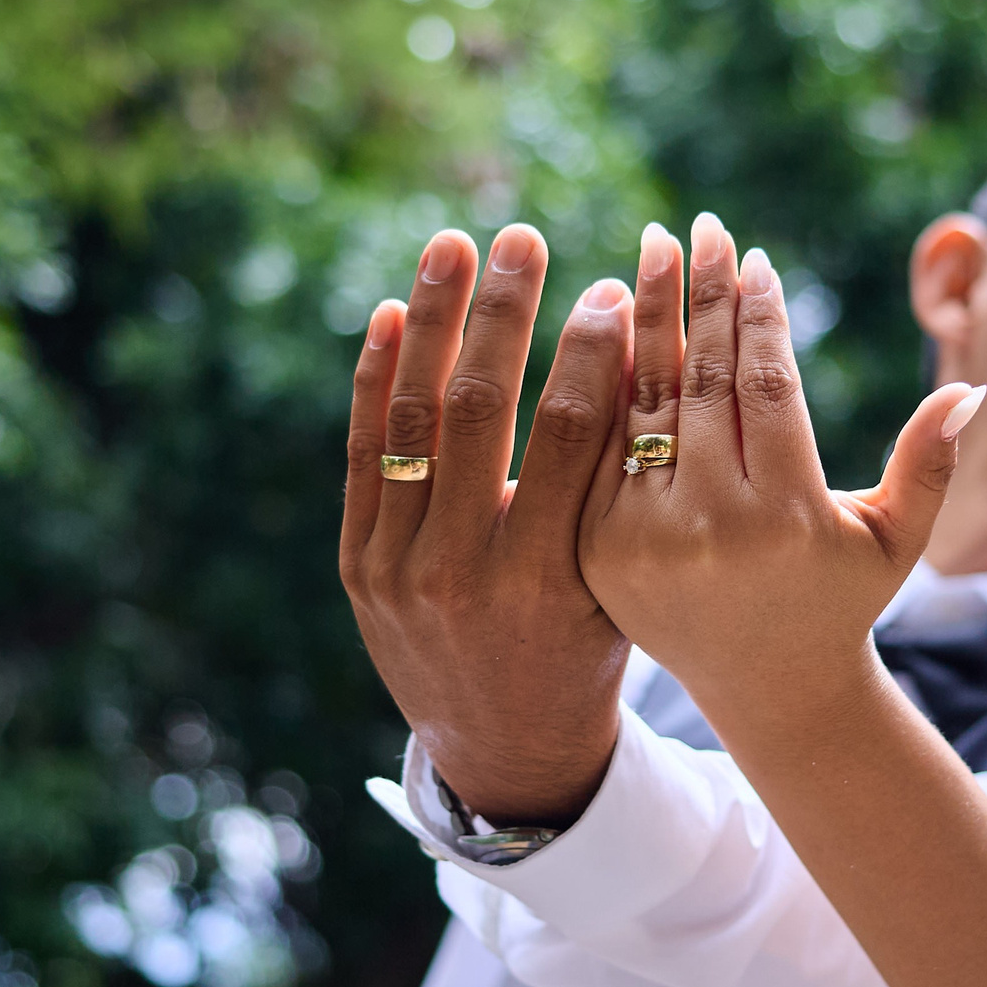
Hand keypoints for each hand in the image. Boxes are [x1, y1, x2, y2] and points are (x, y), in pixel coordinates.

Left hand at [338, 223, 634, 825]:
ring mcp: (397, 568)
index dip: (589, 352)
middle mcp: (462, 573)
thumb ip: (615, 484)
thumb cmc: (588, 654)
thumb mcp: (616, 581)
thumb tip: (628, 347)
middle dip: (501, 313)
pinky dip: (375, 380)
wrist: (507, 751)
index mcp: (545, 581)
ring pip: (411, 421)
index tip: (608, 287)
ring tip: (452, 246)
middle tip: (519, 236)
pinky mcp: (359, 565)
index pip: (570, 438)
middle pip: (479, 411)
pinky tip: (392, 315)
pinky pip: (364, 454)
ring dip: (431, 323)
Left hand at [576, 213, 984, 738]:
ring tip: (648, 249)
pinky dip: (603, 379)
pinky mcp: (597, 549)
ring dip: (643, 319)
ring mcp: (645, 541)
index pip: (768, 390)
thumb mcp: (897, 540)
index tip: (754, 258)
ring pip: (642, 405)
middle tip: (697, 227)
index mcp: (790, 520)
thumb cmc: (843, 598)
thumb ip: (930, 465)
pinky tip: (609, 319)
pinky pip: (598, 446)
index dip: (759, 317)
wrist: (765, 687)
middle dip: (701, 295)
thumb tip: (970, 389)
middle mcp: (713, 529)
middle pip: (702, 384)